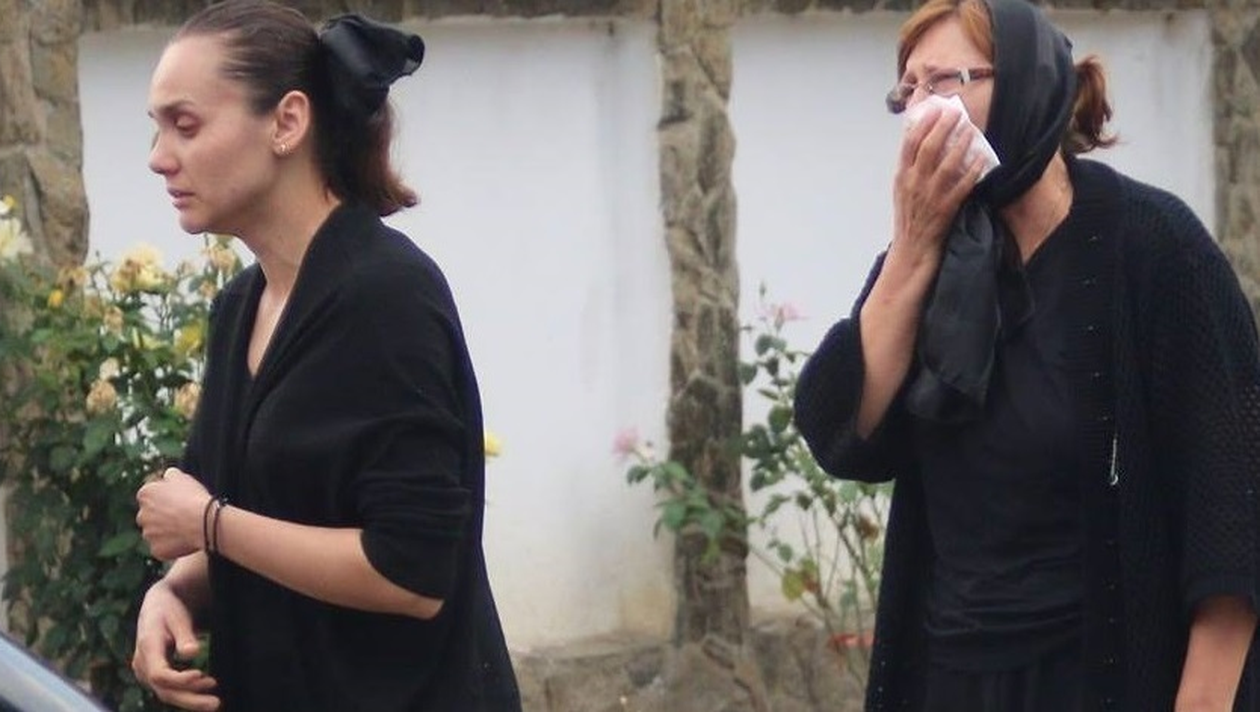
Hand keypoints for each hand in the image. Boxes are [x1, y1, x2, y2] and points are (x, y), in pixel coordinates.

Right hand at [132, 580, 218, 710]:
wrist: (157, 606)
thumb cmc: (170, 609)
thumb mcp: (178, 617)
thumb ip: (185, 635)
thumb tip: (192, 652)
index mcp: (147, 647)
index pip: (159, 674)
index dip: (180, 680)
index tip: (201, 675)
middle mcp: (142, 664)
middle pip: (163, 690)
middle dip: (190, 700)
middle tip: (216, 704)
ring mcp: (145, 672)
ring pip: (166, 693)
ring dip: (191, 699)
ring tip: (215, 700)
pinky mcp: (154, 675)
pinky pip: (169, 689)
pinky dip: (187, 693)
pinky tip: (206, 689)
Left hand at [136, 468, 209, 560]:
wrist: (203, 522)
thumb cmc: (193, 497)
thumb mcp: (183, 477)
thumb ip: (170, 475)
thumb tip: (167, 475)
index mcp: (144, 495)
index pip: (150, 496)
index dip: (165, 498)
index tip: (178, 501)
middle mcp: (141, 515)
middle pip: (150, 515)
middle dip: (161, 516)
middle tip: (181, 515)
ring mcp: (148, 534)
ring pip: (155, 533)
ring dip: (166, 531)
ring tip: (185, 528)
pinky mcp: (156, 549)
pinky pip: (162, 547)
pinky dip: (171, 545)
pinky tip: (185, 540)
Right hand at [891, 105, 986, 267]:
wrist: (911, 251)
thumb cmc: (909, 220)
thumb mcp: (902, 191)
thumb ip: (910, 169)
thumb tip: (922, 143)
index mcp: (902, 177)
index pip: (909, 144)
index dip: (923, 124)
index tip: (935, 109)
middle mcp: (914, 184)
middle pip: (929, 148)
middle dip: (943, 127)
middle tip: (956, 113)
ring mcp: (930, 196)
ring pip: (946, 164)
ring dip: (960, 145)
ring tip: (971, 130)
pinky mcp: (945, 209)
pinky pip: (962, 186)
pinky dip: (973, 171)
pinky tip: (982, 158)